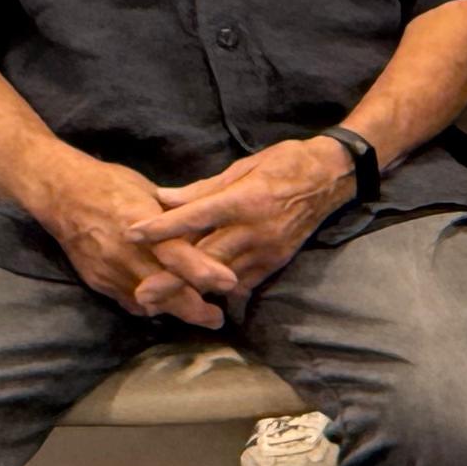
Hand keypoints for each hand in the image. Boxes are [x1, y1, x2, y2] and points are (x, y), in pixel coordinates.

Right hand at [34, 155, 259, 327]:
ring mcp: (109, 271)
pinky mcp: (98, 281)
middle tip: (217, 318)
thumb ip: (177, 217)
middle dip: (194, 309)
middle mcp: (124, 252)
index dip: (203, 270)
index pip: (176, 254)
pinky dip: (150, 305)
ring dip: (174, 310)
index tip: (230, 283)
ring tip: (199, 314)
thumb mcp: (150, 193)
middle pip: (164, 289)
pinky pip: (129, 302)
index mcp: (140, 223)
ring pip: (148, 302)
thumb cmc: (113, 186)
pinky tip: (166, 305)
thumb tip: (211, 230)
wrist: (62, 195)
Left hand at [126, 137, 353, 308]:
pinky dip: (219, 290)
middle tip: (141, 293)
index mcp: (244, 199)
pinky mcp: (277, 261)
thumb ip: (203, 189)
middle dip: (172, 277)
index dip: (162, 226)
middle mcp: (255, 228)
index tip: (132, 233)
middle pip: (206, 258)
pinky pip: (243, 281)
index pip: (195, 216)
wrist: (334, 176)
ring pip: (223, 276)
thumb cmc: (286, 163)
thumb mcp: (244, 166)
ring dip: (191, 290)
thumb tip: (163, 198)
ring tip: (160, 302)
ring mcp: (268, 248)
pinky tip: (199, 299)